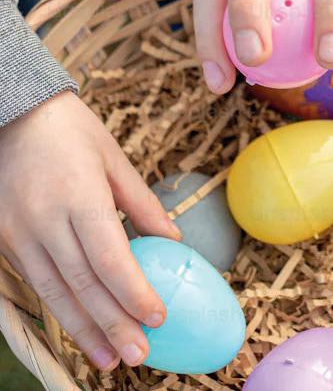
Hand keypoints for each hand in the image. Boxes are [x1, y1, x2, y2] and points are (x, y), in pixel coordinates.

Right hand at [0, 93, 180, 370]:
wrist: (13, 114)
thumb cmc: (72, 131)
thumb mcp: (114, 158)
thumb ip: (142, 202)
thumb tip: (173, 241)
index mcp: (79, 196)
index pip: (109, 258)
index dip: (134, 292)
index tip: (158, 317)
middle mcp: (45, 220)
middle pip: (83, 284)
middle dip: (113, 324)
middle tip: (138, 357)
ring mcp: (18, 233)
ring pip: (55, 292)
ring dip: (84, 330)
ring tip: (110, 359)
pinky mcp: (3, 240)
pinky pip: (35, 283)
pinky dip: (60, 310)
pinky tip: (79, 330)